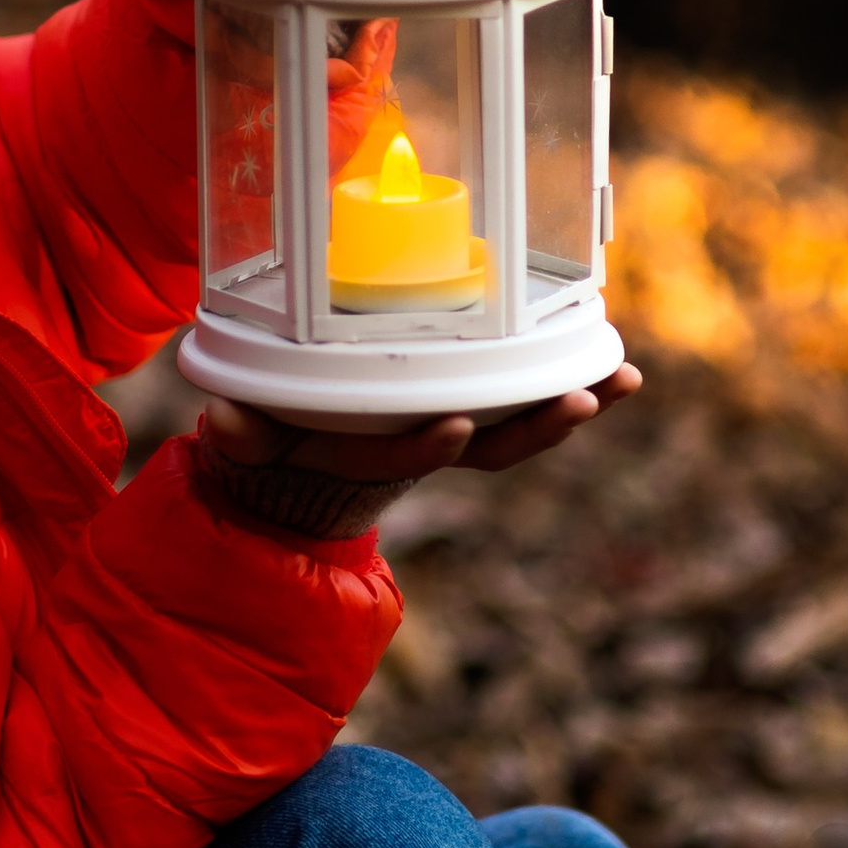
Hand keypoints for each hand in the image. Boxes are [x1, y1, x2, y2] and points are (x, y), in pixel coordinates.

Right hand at [198, 367, 639, 492]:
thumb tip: (224, 424)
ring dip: (568, 408)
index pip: (396, 458)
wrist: (304, 475)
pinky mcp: (473, 414)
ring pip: (517, 432)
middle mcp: (418, 451)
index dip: (425, 447)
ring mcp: (452, 434)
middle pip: (483, 453)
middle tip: (575, 403)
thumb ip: (240, 436)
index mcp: (363, 457)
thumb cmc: (274, 442)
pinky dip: (574, 390)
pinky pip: (527, 405)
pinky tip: (623, 372)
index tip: (456, 425)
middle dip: (530, 430)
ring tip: (622, 381)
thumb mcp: (246, 445)